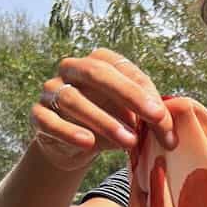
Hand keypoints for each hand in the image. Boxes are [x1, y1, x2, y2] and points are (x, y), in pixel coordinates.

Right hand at [29, 49, 175, 171]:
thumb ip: (150, 118)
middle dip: (128, 95)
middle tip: (154, 118)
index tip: (163, 118)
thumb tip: (169, 129)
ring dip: (104, 121)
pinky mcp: (37, 115)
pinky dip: (69, 132)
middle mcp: (71, 69)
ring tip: (129, 141)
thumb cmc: (111, 122)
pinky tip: (88, 142)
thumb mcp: (134, 117)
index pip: (123, 69)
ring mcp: (51, 90)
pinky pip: (49, 121)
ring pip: (72, 99)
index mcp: (98, 61)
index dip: (145, 93)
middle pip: (96, 73)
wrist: (76, 145)